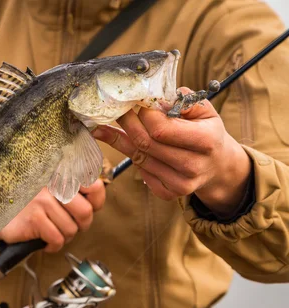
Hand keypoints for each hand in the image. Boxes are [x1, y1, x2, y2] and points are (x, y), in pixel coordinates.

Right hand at [0, 180, 105, 252]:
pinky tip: (44, 240)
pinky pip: (57, 239)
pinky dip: (52, 245)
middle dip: (80, 226)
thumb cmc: (24, 204)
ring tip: (51, 231)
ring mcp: (42, 201)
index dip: (96, 203)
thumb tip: (94, 204)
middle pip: (86, 212)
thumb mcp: (49, 190)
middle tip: (68, 226)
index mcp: (59, 174)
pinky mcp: (34, 218)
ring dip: (63, 237)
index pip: (95, 187)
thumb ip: (71, 191)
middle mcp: (52, 184)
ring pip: (71, 229)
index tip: (86, 209)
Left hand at [92, 88, 251, 216]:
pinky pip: (141, 171)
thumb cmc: (207, 132)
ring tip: (105, 126)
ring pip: (138, 157)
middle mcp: (193, 166)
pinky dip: (131, 155)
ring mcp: (180, 183)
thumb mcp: (205, 111)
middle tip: (114, 110)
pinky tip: (123, 143)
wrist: (217, 166)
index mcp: (205, 141)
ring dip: (120, 139)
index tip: (136, 102)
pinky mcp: (168, 193)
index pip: (161, 129)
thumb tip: (158, 100)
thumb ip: (185, 101)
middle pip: (146, 143)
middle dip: (127, 124)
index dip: (144, 115)